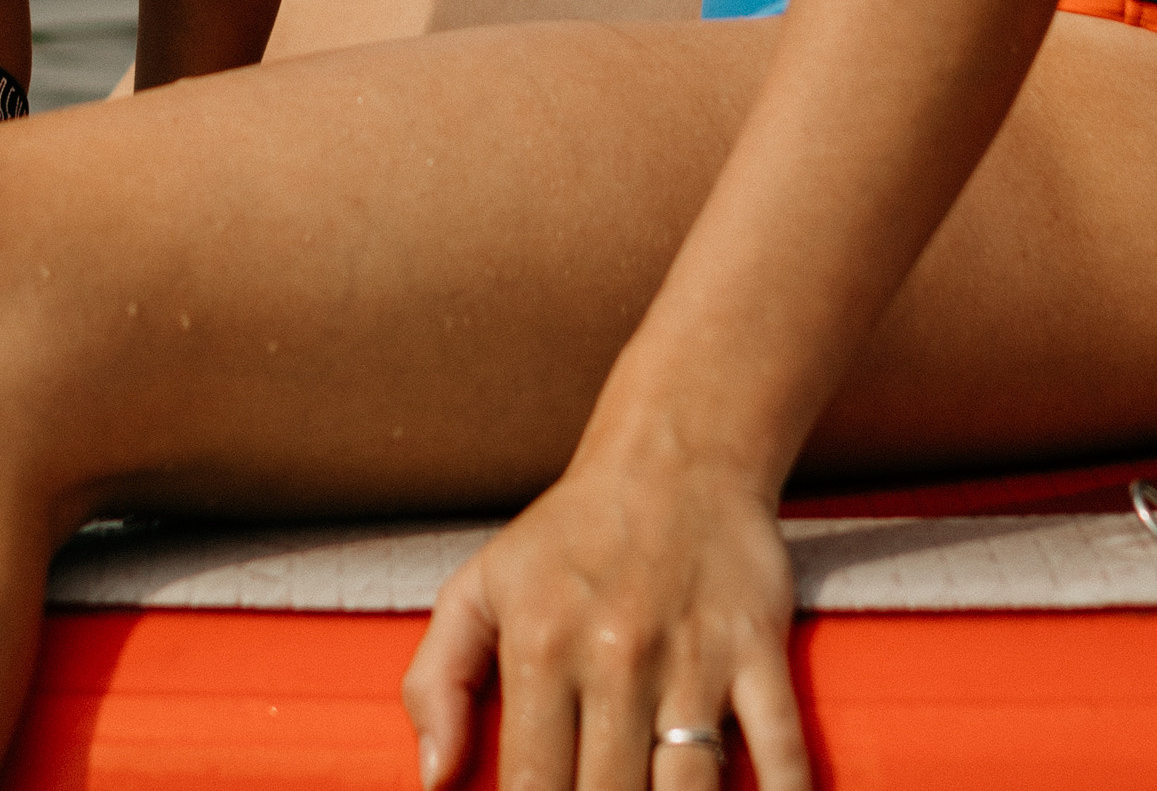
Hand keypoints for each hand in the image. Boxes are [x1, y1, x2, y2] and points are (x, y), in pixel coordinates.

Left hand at [401, 449, 810, 790]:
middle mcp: (615, 657)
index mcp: (540, 646)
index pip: (533, 787)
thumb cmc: (568, 539)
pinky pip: (781, 750)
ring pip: (689, 790)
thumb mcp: (480, 586)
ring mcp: (692, 658)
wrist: (672, 456)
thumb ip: (438, 680)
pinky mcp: (757, 651)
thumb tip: (433, 779)